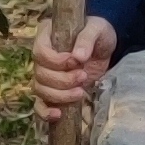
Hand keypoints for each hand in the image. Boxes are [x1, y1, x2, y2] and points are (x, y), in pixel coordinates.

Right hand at [34, 11, 118, 130]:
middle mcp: (42, 56)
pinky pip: (40, 104)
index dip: (55, 61)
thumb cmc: (99, 33)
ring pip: (40, 90)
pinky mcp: (54, 90)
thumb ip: (87, 38)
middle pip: (40, 74)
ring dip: (60, 95)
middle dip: (62, 80)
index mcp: (47, 35)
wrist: (104, 48)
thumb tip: (78, 56)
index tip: (76, 62)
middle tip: (83, 76)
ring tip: (80, 92)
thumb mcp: (97, 29)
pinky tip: (58, 115)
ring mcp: (46, 74)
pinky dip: (45, 112)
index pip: (40, 52)